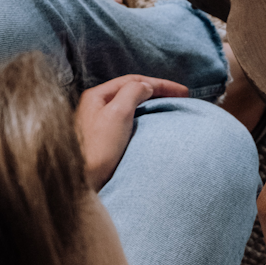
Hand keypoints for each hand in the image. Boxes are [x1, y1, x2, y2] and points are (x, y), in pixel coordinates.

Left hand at [75, 75, 187, 190]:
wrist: (82, 182)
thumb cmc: (97, 150)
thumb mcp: (117, 113)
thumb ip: (133, 93)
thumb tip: (146, 87)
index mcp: (97, 96)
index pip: (133, 81)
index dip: (160, 84)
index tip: (183, 92)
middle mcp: (96, 107)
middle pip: (132, 92)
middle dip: (157, 92)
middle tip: (180, 98)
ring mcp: (99, 123)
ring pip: (131, 106)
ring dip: (151, 105)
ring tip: (170, 109)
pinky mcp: (105, 140)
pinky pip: (129, 122)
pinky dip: (145, 119)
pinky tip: (153, 126)